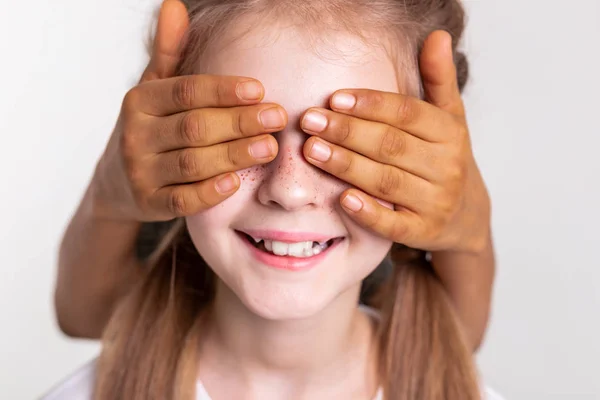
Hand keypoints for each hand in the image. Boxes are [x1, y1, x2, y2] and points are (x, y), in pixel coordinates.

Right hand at [91, 0, 284, 220]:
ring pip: (192, 164)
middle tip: (277, 117)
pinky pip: (182, 201)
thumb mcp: (155, 90)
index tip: (259, 89)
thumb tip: (174, 5)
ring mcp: (140, 173)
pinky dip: (209, 193)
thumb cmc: (151, 129)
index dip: (223, 90)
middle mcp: (136, 136)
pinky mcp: (149, 204)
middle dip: (239, 122)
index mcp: (139, 101)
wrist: (117, 182)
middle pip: (194, 127)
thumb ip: (169, 53)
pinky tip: (236, 182)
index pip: (185, 91)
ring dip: (234, 155)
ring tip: (270, 146)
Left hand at [300, 31, 490, 253]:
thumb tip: (437, 35)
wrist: (467, 216)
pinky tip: (342, 199)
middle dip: (347, 132)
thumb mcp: (449, 119)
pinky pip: (394, 224)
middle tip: (309, 121)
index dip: (371, 105)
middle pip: (391, 145)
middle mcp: (446, 167)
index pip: (407, 114)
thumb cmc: (446, 159)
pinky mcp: (423, 232)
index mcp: (450, 133)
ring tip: (312, 150)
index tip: (334, 98)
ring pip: (387, 181)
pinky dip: (369, 212)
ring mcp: (436, 202)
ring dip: (347, 165)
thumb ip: (438, 79)